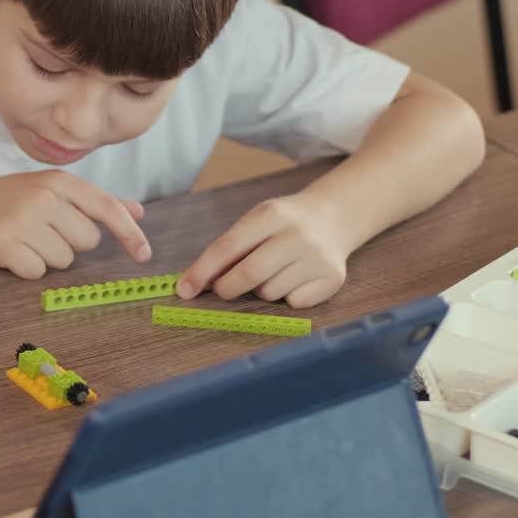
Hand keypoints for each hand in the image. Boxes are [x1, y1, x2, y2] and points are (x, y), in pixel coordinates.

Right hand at [0, 170, 150, 278]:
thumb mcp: (50, 191)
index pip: (105, 206)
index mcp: (58, 180)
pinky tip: (11, 253)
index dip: (129, 232)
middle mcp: (42, 196)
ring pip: (64, 260)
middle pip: (87, 241)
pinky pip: (37, 272)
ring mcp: (22, 219)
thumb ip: (94, 202)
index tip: (145, 255)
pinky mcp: (4, 243)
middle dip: (69, 244)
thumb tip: (138, 211)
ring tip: (24, 241)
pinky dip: (26, 269)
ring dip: (46, 258)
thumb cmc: (10, 203)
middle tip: (42, 232)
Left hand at [177, 193, 348, 307]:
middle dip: (226, 288)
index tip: (184, 289)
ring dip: (261, 290)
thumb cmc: (284, 223)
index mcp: (271, 215)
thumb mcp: (257, 221)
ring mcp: (318, 258)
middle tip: (222, 290)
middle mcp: (298, 235)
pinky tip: (296, 277)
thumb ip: (229, 249)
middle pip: (249, 275)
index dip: (202, 271)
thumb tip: (195, 283)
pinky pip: (292, 303)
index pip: (228, 247)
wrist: (333, 217)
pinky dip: (286, 296)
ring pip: (269, 292)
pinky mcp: (332, 279)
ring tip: (275, 270)